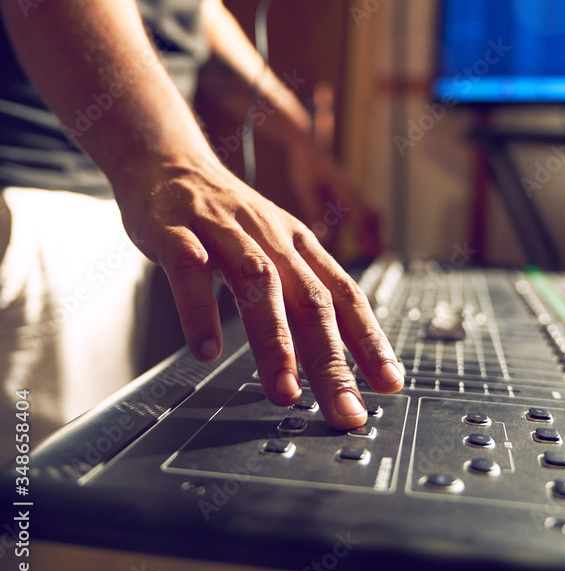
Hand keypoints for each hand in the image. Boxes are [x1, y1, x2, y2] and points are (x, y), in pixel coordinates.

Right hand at [115, 151, 402, 428]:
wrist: (168, 161)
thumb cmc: (224, 216)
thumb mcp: (271, 247)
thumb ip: (295, 296)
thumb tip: (329, 357)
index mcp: (298, 245)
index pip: (344, 294)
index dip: (369, 339)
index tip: (388, 384)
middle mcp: (269, 237)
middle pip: (310, 298)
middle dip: (332, 359)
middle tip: (344, 409)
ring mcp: (223, 231)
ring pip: (258, 284)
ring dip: (275, 341)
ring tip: (285, 391)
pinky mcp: (177, 231)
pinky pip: (191, 271)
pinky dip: (201, 311)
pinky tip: (206, 351)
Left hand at [285, 131, 381, 258]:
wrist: (307, 144)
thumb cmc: (306, 165)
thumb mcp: (307, 190)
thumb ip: (316, 212)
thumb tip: (325, 238)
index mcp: (345, 190)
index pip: (360, 217)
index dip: (368, 236)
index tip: (375, 252)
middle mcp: (351, 191)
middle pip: (371, 215)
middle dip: (376, 233)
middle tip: (381, 254)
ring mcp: (349, 191)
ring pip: (367, 212)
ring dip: (371, 228)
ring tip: (375, 249)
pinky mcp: (344, 192)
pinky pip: (358, 209)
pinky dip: (362, 223)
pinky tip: (359, 235)